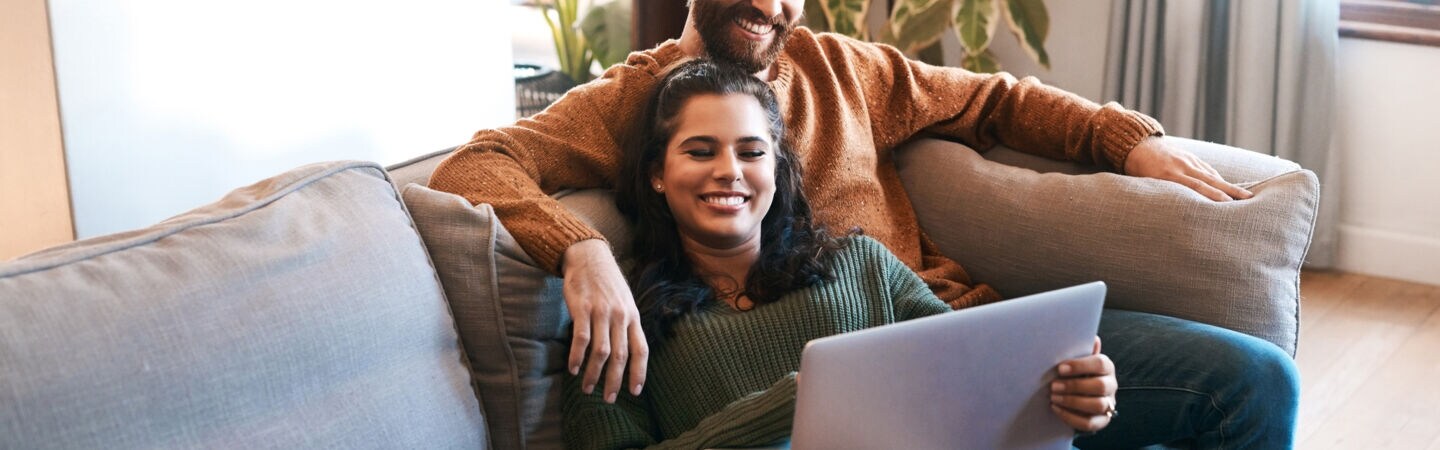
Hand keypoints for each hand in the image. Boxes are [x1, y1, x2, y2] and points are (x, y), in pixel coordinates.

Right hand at [562, 239, 648, 403]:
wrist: (589, 256)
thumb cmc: (607, 283)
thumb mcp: (625, 301)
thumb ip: (627, 324)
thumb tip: (629, 353)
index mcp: (633, 316)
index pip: (641, 349)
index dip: (639, 372)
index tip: (635, 392)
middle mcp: (620, 316)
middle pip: (621, 356)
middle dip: (615, 381)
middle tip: (609, 399)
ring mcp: (601, 312)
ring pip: (601, 351)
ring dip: (594, 374)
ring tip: (587, 388)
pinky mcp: (582, 308)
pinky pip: (581, 338)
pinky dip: (577, 356)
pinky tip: (573, 369)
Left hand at [1050, 336, 1117, 432]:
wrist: (1078, 396)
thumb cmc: (1076, 373)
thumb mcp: (1077, 361)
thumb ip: (1081, 351)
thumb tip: (1093, 338)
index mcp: (1106, 367)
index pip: (1100, 364)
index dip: (1081, 366)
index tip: (1060, 368)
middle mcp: (1111, 385)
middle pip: (1100, 386)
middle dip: (1075, 386)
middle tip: (1054, 386)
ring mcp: (1109, 404)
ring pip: (1097, 405)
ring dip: (1073, 402)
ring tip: (1053, 398)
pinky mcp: (1102, 421)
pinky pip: (1089, 423)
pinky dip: (1071, 417)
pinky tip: (1056, 408)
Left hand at [1124, 136, 1252, 201]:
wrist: (1136, 143)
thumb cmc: (1136, 170)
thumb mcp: (1142, 182)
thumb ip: (1156, 194)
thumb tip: (1167, 213)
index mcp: (1168, 174)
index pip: (1195, 186)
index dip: (1212, 195)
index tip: (1227, 205)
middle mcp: (1181, 166)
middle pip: (1209, 181)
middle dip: (1229, 191)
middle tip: (1248, 200)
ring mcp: (1187, 160)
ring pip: (1211, 174)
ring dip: (1229, 186)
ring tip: (1247, 196)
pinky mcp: (1190, 157)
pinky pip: (1207, 169)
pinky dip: (1218, 179)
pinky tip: (1229, 188)